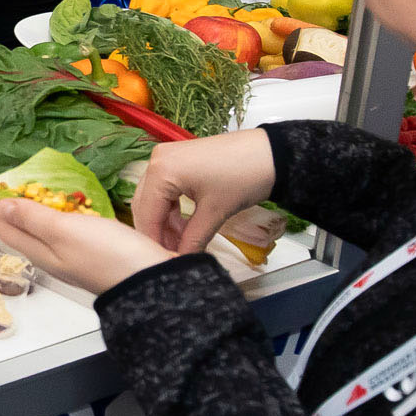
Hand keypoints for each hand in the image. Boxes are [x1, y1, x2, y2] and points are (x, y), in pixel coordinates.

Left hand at [0, 187, 174, 294]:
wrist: (150, 281)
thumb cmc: (107, 254)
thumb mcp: (65, 231)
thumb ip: (33, 218)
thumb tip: (1, 207)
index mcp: (40, 251)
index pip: (5, 227)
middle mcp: (51, 255)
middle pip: (21, 229)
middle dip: (7, 206)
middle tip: (1, 184)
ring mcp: (72, 255)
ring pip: (41, 230)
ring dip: (30, 209)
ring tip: (27, 189)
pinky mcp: (91, 250)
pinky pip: (63, 229)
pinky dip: (56, 213)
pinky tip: (66, 204)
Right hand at [130, 129, 277, 254]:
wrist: (270, 153)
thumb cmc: (242, 178)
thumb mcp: (214, 213)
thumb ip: (193, 239)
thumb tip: (181, 262)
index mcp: (161, 171)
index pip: (147, 215)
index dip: (155, 242)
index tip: (164, 262)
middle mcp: (156, 160)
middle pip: (145, 205)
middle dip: (158, 232)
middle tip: (173, 254)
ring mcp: (165, 157)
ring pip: (153, 198)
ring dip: (165, 221)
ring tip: (182, 242)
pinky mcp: (177, 159)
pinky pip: (164, 188)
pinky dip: (171, 208)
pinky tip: (184, 224)